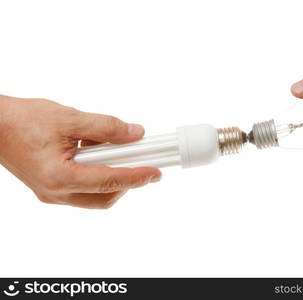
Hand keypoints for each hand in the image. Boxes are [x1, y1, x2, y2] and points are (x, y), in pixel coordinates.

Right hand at [0, 95, 160, 208]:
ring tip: (117, 153)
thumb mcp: (70, 119)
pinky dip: (97, 174)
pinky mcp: (51, 188)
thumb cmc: (22, 120)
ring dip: (112, 177)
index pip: (109, 181)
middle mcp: (55, 192)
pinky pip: (82, 189)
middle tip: (143, 164)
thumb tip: (135, 134)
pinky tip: (97, 154)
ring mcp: (52, 193)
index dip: (137, 176)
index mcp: (59, 177)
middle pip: (105, 197)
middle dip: (127, 182)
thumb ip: (107, 127)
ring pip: (94, 196)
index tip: (156, 172)